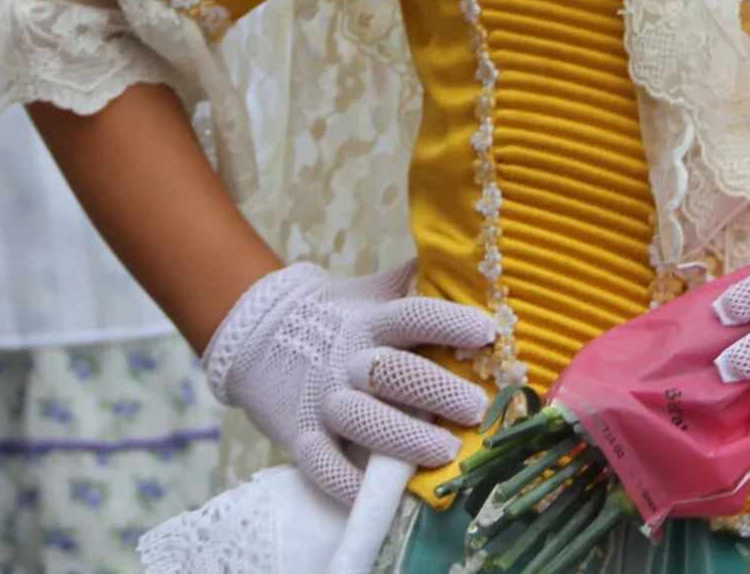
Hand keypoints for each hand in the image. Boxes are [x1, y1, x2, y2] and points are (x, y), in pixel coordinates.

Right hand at [205, 261, 497, 503]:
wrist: (261, 336)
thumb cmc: (341, 318)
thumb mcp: (375, 292)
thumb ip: (418, 281)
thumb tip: (473, 257)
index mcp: (372, 321)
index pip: (413, 316)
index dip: (449, 322)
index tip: (488, 331)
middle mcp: (350, 360)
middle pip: (395, 373)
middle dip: (438, 390)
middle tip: (477, 407)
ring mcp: (324, 400)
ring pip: (365, 421)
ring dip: (406, 438)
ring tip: (447, 452)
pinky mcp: (301, 435)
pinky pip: (323, 465)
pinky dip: (349, 483)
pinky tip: (381, 492)